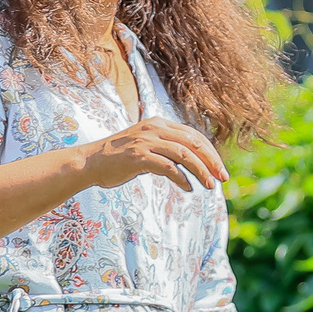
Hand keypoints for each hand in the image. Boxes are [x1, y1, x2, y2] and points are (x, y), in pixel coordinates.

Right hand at [77, 117, 228, 195]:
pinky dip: (182, 178)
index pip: (193, 135)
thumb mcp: (147, 145)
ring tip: (210, 186)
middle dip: (212, 161)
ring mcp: (145, 141)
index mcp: (159, 123)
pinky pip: (168, 167)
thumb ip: (168, 148)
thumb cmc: (120, 157)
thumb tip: (195, 162)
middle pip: (194, 142)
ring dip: (201, 171)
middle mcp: (154, 128)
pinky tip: (187, 188)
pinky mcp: (138, 156)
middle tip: (223, 178)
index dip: (211, 153)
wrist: (90, 162)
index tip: (220, 169)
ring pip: (184, 154)